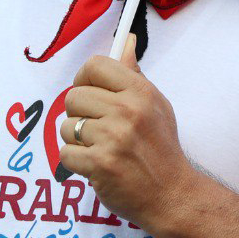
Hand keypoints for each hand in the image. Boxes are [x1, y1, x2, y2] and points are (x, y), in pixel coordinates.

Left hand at [58, 34, 196, 229]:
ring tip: (101, 149)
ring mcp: (113, 138)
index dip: (84, 78)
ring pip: (67, 126)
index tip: (89, 91)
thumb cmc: (161, 148)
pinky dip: (77, 163)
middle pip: (73, 96)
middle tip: (98, 129)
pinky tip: (97, 166)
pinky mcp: (99, 164)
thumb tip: (125, 41)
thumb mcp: (155, 105)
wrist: (173, 196)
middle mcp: (127, 111)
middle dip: (79, 114)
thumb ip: (133, 75)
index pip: (95, 65)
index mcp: (139, 92)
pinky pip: (65, 154)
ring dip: (78, 141)